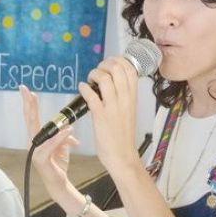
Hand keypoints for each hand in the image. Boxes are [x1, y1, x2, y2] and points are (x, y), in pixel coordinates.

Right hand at [19, 85, 78, 196]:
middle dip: (29, 105)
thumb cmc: (58, 163)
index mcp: (37, 137)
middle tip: (26, 91)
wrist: (59, 182)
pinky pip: (50, 146)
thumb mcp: (63, 145)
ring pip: (41, 133)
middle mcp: (33, 142)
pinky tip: (68, 131)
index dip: (29, 104)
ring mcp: (35, 151)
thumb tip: (69, 129)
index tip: (27, 90)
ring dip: (50, 123)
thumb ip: (64, 135)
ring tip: (56, 112)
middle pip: (30, 120)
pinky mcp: (41, 160)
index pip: (32, 117)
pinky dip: (59, 138)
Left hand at [76, 56, 142, 175]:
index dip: (117, 61)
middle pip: (117, 68)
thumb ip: (123, 96)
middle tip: (97, 72)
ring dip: (93, 74)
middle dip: (104, 65)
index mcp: (132, 97)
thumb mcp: (129, 110)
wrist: (122, 155)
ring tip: (90, 80)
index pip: (130, 69)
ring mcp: (112, 107)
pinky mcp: (100, 116)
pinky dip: (84, 88)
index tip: (108, 65)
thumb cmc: (123, 135)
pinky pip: (91, 95)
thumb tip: (111, 82)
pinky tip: (82, 89)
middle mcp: (124, 99)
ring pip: (104, 79)